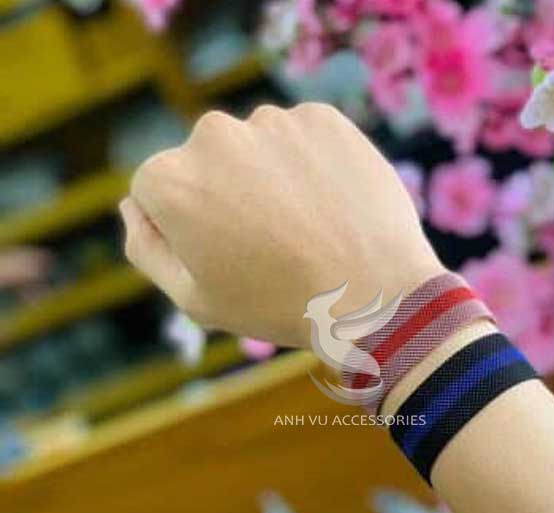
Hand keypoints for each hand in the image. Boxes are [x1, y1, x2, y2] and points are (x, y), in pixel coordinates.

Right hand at [121, 103, 442, 347]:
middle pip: (207, 163)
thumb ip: (147, 249)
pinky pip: (303, 140)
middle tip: (270, 245)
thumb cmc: (278, 306)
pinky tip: (330, 207)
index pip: (158, 192)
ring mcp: (272, 121)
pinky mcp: (323, 118)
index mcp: (169, 180)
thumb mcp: (195, 299)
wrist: (375, 297)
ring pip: (257, 149)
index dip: (189, 229)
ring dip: (270, 179)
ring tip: (306, 229)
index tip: (226, 256)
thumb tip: (130, 207)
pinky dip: (311, 166)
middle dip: (227, 197)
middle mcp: (213, 135)